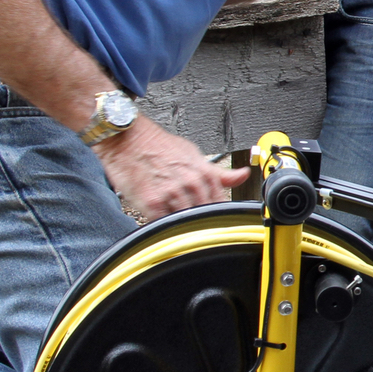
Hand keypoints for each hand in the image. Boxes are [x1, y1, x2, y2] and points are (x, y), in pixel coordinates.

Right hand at [92, 115, 250, 218]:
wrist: (129, 138)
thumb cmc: (159, 146)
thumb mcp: (195, 155)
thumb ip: (219, 172)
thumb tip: (243, 175)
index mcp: (205, 174)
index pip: (221, 205)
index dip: (220, 217)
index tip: (218, 226)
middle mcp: (191, 184)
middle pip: (205, 216)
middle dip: (203, 226)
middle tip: (199, 233)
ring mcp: (171, 194)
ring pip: (185, 222)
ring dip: (184, 229)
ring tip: (181, 233)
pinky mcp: (151, 202)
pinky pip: (163, 223)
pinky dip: (164, 229)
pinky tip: (164, 229)